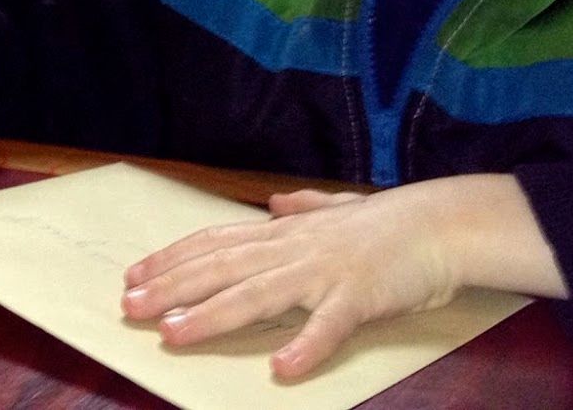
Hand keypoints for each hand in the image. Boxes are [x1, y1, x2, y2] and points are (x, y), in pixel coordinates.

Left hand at [121, 176, 564, 380]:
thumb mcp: (338, 210)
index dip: (173, 258)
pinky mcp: (358, 297)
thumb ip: (304, 207)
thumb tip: (275, 203)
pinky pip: (328, 327)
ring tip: (175, 333)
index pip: (216, 243)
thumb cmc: (390, 223)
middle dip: (172, 287)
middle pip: (222, 268)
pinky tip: (281, 368)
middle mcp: (294, 248)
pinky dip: (305, 346)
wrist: (443, 225)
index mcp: (286, 233)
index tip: (134, 273)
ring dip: (213, 315)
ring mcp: (324, 272)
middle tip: (130, 306)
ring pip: (258, 295)